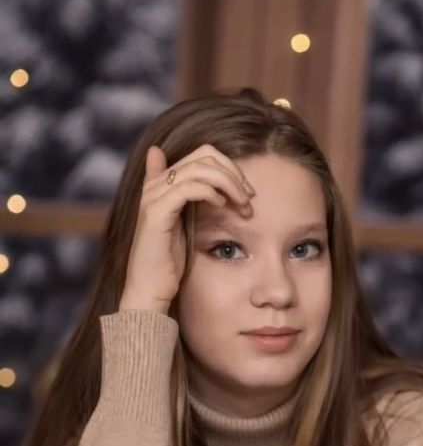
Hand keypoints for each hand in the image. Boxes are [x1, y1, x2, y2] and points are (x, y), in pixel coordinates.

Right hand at [119, 143, 255, 313]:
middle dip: (233, 173)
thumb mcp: (187, 228)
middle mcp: (156, 184)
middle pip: (203, 155)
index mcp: (163, 184)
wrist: (149, 290)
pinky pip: (189, 188)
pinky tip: (222, 206)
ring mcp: (154, 197)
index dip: (229, 167)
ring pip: (199, 169)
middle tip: (249, 196)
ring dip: (228, 184)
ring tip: (242, 204)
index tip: (247, 192)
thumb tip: (209, 192)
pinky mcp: (156, 213)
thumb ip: (195, 204)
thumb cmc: (170, 265)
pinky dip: (210, 192)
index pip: (202, 154)